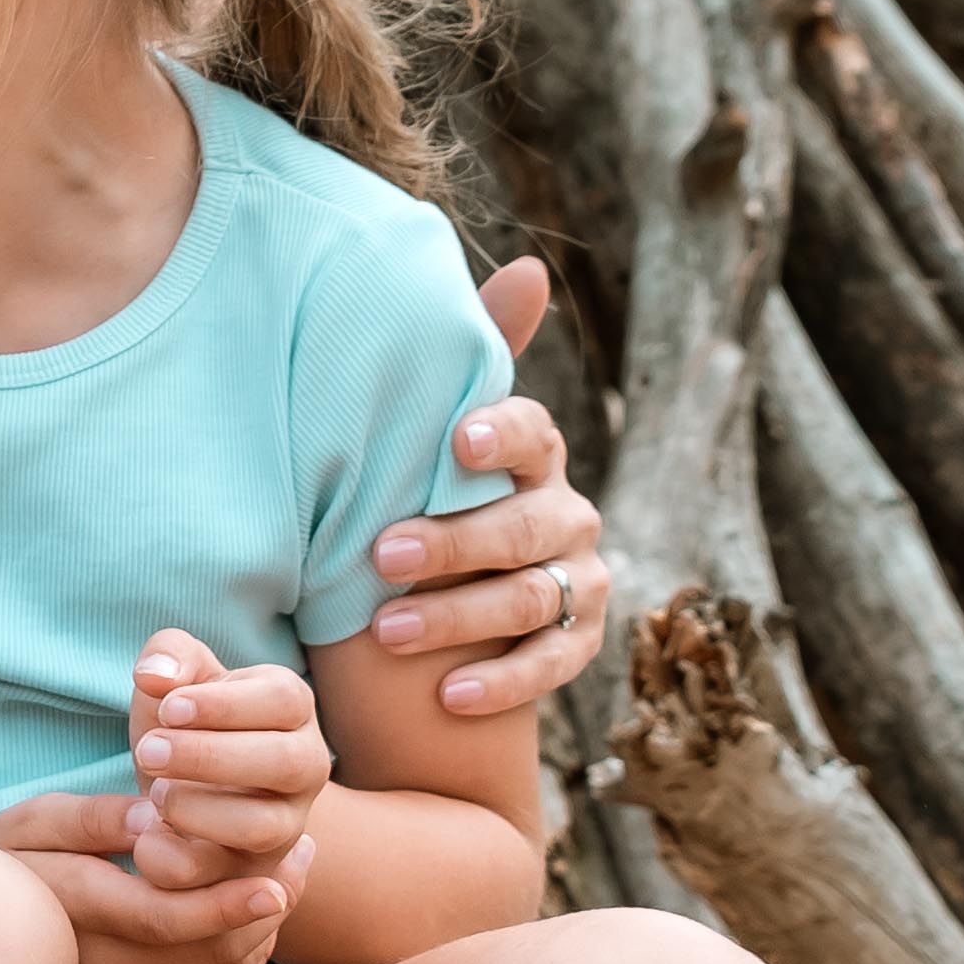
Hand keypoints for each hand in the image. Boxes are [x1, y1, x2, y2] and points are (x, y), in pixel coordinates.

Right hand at [0, 794, 302, 963]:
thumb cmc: (10, 861)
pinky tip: (254, 910)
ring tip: (288, 871)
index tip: (279, 878)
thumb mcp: (33, 820)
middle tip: (301, 851)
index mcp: (73, 912)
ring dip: (266, 926)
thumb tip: (154, 818)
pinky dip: (248, 953)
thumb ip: (94, 817)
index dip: (230, 903)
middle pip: (209, 950)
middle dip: (267, 904)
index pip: (165, 919)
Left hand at [120, 629, 329, 891]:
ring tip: (154, 795)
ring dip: (200, 812)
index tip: (168, 708)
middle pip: (285, 763)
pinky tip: (146, 837)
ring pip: (264, 829)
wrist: (183, 782)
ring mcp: (286, 823)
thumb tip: (154, 675)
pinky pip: (225, 881)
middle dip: (210, 757)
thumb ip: (168, 657)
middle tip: (148, 750)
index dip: (223, 706)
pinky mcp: (255, 872)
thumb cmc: (184, 719)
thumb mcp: (177, 678)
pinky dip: (179, 861)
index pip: (282, 700)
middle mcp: (304, 766)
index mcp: (290, 707)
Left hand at [367, 256, 613, 718]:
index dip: (502, 435)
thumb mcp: (420, 435)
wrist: (426, 604)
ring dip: (462, 616)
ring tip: (387, 629)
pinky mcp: (576, 643)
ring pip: (535, 598)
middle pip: (526, 525)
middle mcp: (566, 514)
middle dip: (458, 541)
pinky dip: (503, 682)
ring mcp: (579, 581)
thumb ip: (460, 360)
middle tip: (384, 553)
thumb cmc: (415, 495)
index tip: (457, 440)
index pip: (534, 433)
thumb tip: (535, 266)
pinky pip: (553, 665)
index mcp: (531, 454)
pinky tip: (449, 696)